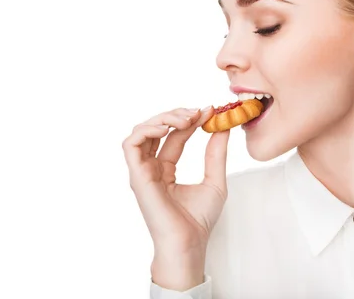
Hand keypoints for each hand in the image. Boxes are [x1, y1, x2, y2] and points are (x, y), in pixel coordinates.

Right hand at [122, 106, 229, 256]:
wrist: (190, 243)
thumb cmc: (198, 220)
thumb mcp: (215, 180)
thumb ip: (216, 154)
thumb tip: (223, 127)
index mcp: (167, 169)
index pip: (175, 136)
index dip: (190, 120)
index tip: (210, 111)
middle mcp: (152, 168)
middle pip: (156, 129)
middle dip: (176, 114)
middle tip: (197, 111)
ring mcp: (142, 172)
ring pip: (141, 132)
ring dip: (162, 118)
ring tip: (185, 119)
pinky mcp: (137, 176)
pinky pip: (130, 145)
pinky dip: (146, 131)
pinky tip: (166, 129)